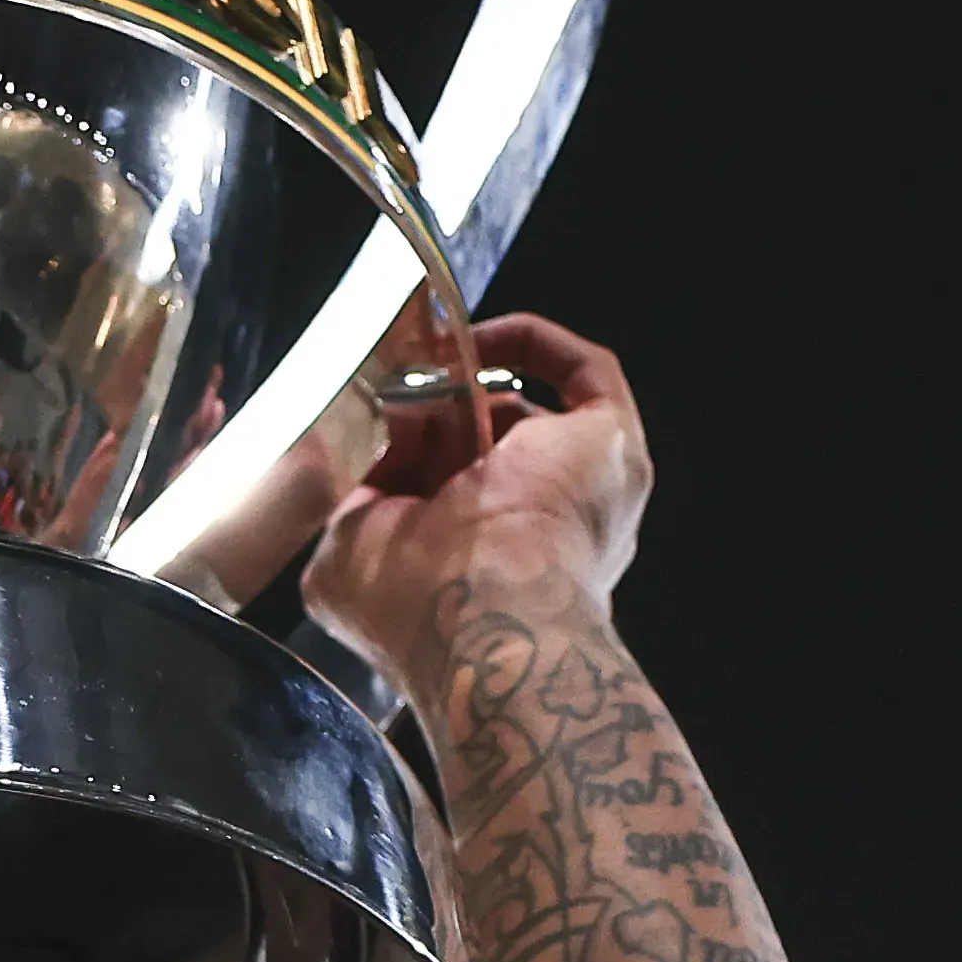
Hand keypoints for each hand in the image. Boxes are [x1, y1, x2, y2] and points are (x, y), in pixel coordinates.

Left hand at [289, 313, 652, 730]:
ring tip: (419, 370)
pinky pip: (587, 373)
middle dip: (434, 416)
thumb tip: (350, 448)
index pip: (451, 498)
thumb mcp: (349, 549)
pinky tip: (474, 337)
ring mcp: (587, 488)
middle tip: (388, 390)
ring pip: (529, 413)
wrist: (487, 624)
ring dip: (470, 384)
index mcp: (489, 574)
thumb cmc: (419, 613)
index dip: (407, 454)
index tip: (370, 423)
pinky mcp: (612, 444)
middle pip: (488, 450)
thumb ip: (349, 498)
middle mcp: (546, 535)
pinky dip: (531, 343)